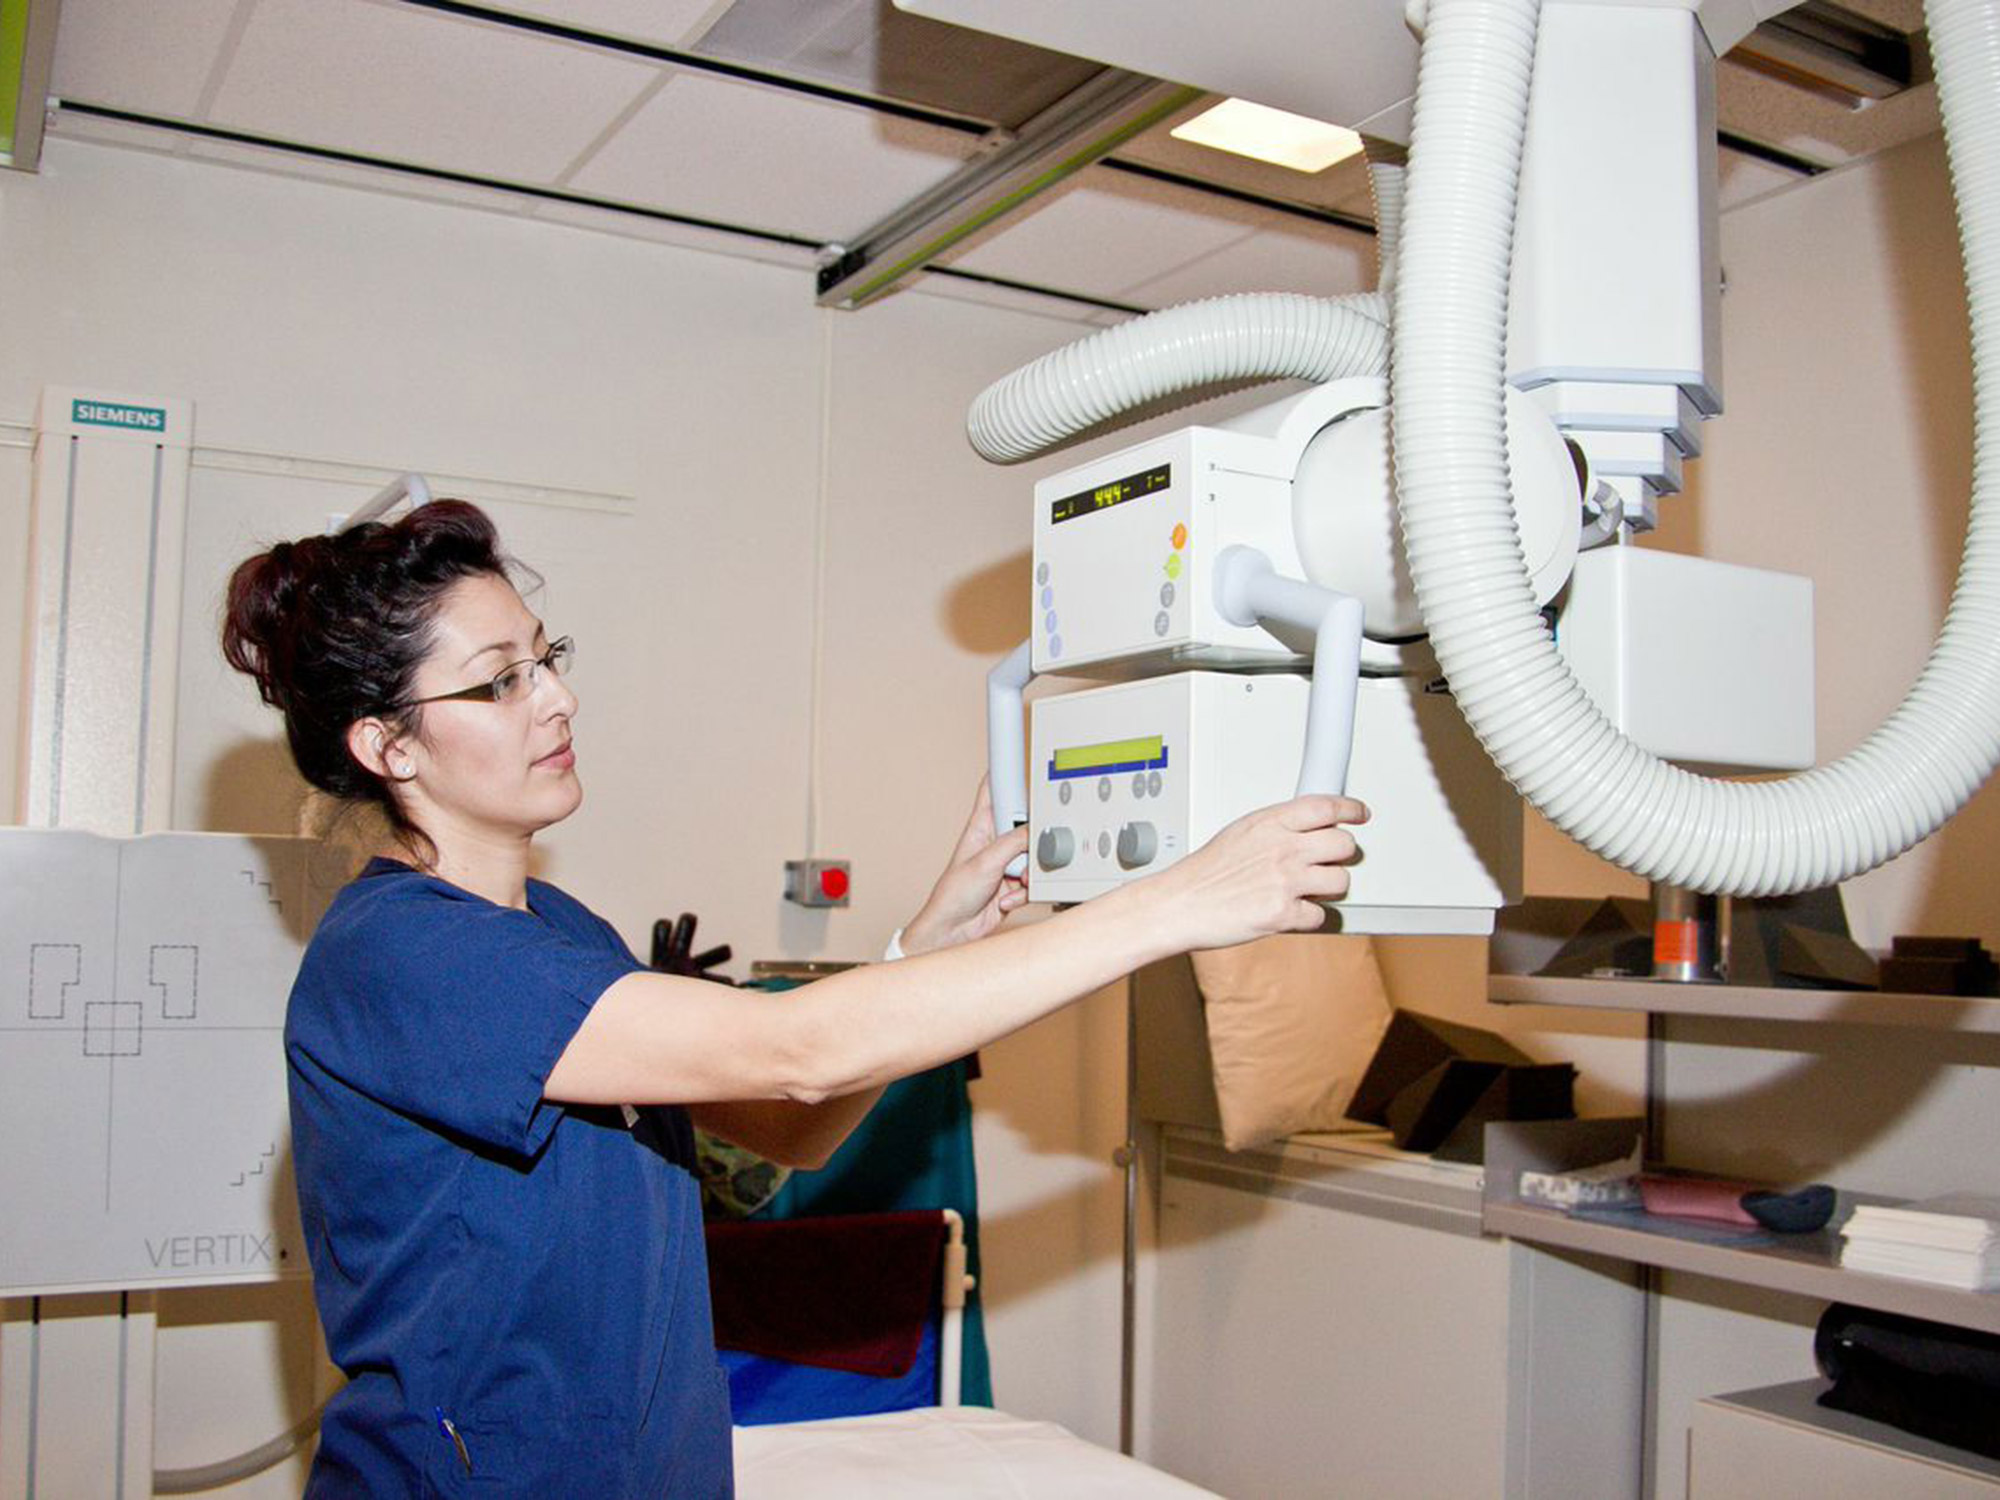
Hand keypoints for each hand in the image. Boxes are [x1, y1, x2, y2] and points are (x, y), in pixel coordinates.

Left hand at [900, 776, 1030, 956]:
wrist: (952, 933)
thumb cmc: (952, 896)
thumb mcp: (984, 863)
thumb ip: (1014, 842)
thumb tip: (1036, 830)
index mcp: (980, 826)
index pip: (994, 789)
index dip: (1006, 770)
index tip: (1018, 749)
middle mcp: (995, 842)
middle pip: (1027, 824)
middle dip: (1031, 841)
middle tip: (1023, 854)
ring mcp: (1007, 863)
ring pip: (1035, 855)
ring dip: (1028, 873)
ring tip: (1011, 884)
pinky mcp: (1016, 884)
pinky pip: (1034, 881)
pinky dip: (1024, 892)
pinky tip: (1006, 899)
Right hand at [1142, 795, 1367, 951]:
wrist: (1180, 904)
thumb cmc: (1204, 872)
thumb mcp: (1240, 832)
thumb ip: (1275, 828)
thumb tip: (1305, 829)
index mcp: (1270, 823)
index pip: (1326, 807)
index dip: (1350, 809)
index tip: (1360, 813)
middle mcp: (1283, 849)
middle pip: (1344, 844)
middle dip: (1341, 855)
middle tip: (1329, 860)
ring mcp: (1286, 881)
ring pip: (1341, 881)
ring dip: (1329, 888)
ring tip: (1309, 889)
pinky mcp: (1284, 914)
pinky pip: (1320, 916)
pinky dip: (1309, 917)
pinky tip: (1291, 912)